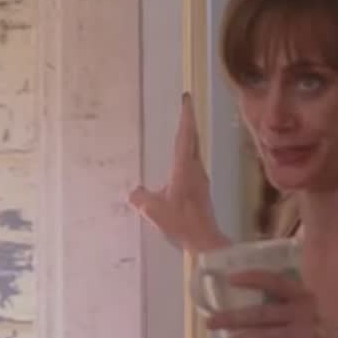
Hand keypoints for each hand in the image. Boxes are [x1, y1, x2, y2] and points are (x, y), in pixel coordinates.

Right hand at [128, 93, 228, 252]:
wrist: (204, 239)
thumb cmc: (181, 222)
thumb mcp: (153, 210)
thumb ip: (140, 198)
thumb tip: (133, 192)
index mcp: (184, 168)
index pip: (186, 136)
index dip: (186, 116)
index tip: (186, 98)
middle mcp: (195, 169)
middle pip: (193, 139)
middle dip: (188, 122)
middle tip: (184, 107)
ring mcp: (200, 179)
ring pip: (194, 152)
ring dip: (188, 139)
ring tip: (179, 131)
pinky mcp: (201, 190)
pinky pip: (191, 166)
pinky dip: (185, 156)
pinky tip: (177, 164)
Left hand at [204, 270, 337, 337]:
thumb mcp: (306, 321)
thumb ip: (282, 312)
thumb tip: (241, 311)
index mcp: (305, 298)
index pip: (276, 281)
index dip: (253, 277)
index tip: (229, 278)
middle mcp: (308, 312)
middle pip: (263, 312)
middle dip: (233, 317)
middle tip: (209, 322)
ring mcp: (310, 334)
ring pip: (266, 336)